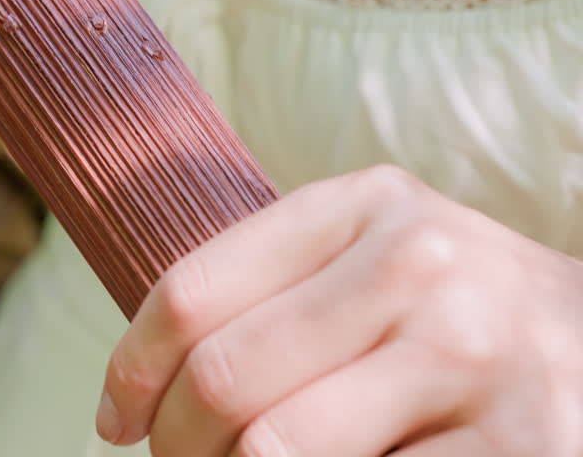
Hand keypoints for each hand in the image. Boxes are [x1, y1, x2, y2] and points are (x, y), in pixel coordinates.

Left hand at [96, 165, 582, 455]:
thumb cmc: (454, 315)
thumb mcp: (368, 263)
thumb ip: (269, 293)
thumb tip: (135, 392)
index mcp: (364, 205)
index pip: (192, 293)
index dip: (131, 370)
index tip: (116, 419)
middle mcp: (420, 264)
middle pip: (223, 378)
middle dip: (177, 443)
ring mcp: (473, 356)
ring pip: (274, 449)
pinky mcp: (521, 448)